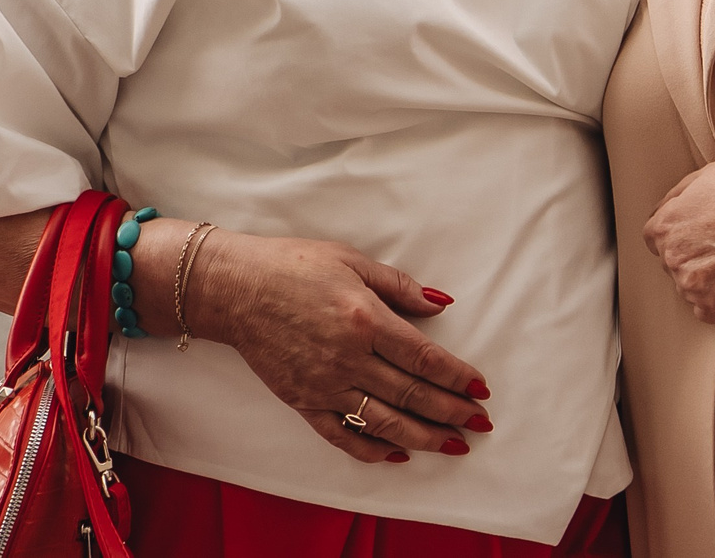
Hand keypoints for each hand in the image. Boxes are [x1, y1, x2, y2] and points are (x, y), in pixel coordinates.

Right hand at [149, 227, 493, 465]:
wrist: (234, 289)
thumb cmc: (293, 266)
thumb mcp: (352, 261)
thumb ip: (398, 287)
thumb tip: (439, 304)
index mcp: (365, 319)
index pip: (424, 358)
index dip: (456, 376)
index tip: (479, 386)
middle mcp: (348, 358)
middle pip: (411, 394)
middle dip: (451, 411)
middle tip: (479, 421)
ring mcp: (324, 385)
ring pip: (384, 421)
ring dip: (423, 436)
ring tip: (452, 444)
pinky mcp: (302, 402)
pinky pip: (342, 435)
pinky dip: (371, 449)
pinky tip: (396, 454)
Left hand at [641, 150, 714, 324]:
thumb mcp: (707, 175)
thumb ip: (678, 196)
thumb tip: (668, 208)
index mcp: (665, 226)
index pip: (656, 238)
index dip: (681, 234)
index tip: (701, 234)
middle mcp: (672, 258)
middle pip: (673, 263)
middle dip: (694, 256)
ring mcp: (691, 285)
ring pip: (691, 288)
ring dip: (707, 279)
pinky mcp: (714, 307)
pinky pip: (708, 310)